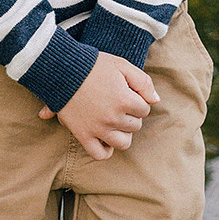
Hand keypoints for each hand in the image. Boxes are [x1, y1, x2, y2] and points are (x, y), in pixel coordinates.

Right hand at [41, 56, 158, 160]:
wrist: (62, 69)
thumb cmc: (93, 65)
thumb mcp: (122, 65)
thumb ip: (143, 82)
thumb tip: (156, 101)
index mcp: (124, 100)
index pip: (145, 109)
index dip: (137, 100)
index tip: (127, 92)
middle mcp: (113, 118)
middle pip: (135, 126)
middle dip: (130, 114)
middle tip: (117, 102)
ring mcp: (98, 129)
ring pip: (123, 142)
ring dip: (122, 132)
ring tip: (114, 120)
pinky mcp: (83, 135)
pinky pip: (100, 154)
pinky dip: (106, 150)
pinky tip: (106, 138)